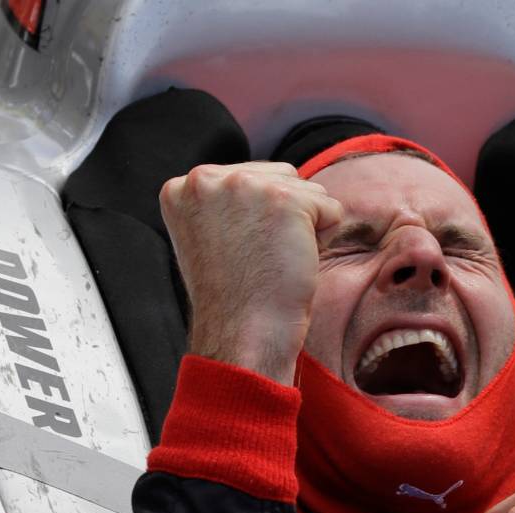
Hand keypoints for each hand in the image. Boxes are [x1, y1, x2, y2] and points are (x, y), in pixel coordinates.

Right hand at [159, 162, 343, 384]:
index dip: (258, 220)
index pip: (249, 178)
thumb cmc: (234, 299)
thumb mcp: (211, 237)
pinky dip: (324, 239)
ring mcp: (244, 185)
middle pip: (281, 177)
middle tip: (260, 259)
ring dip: (305, 227)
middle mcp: (207, 177)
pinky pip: (331, 208)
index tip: (239, 254)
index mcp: (183, 188)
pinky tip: (294, 263)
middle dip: (284, 217)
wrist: (242, 334)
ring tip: (275, 261)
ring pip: (308, 190)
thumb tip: (271, 182)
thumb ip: (228, 204)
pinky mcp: (283, 198)